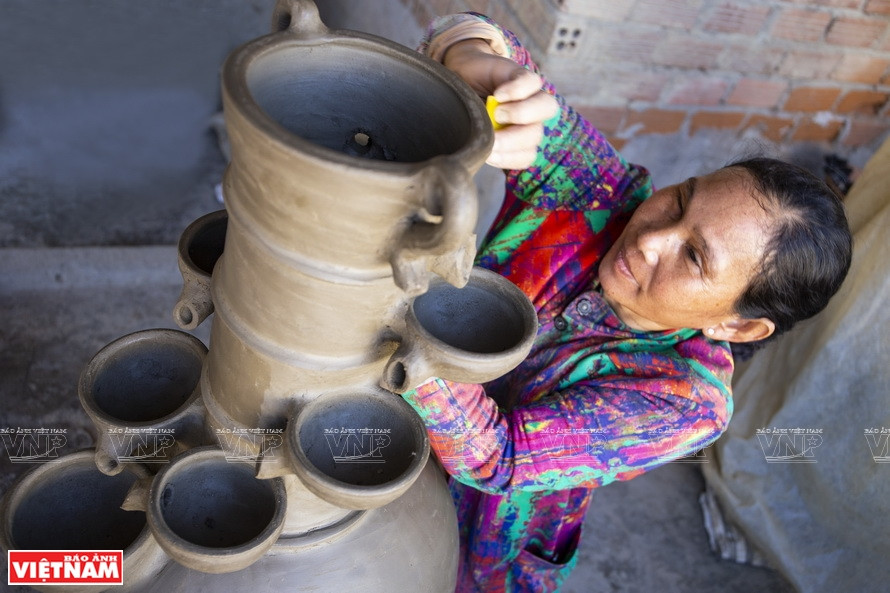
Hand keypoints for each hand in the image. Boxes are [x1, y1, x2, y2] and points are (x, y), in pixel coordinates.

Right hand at [443, 40, 558, 169]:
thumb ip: (480, 144)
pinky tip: (497, 94)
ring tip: (498, 113)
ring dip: (522, 114)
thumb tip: (485, 153)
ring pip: (547, 107)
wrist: (456, 78)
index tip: (489, 155)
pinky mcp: (521, 74)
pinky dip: (516, 90)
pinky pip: (532, 82)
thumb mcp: (468, 130)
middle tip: (493, 137)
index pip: (527, 155)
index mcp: (517, 137)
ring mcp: (528, 95)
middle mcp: (528, 118)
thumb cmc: (462, 109)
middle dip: (513, 140)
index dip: (511, 159)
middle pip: (537, 134)